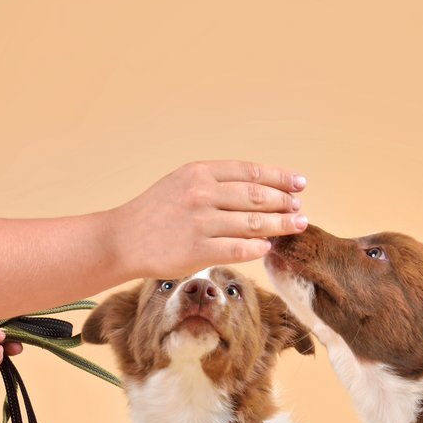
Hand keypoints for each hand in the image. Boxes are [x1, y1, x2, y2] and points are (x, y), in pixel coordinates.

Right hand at [113, 160, 307, 278]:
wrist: (122, 240)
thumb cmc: (155, 213)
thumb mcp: (181, 183)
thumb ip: (215, 184)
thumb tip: (258, 191)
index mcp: (199, 172)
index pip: (250, 171)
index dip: (279, 177)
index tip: (299, 183)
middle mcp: (202, 193)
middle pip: (257, 196)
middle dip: (285, 202)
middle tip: (300, 208)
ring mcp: (200, 223)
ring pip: (253, 223)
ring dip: (280, 225)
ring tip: (297, 226)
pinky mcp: (198, 250)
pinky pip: (239, 249)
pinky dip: (258, 248)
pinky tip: (268, 247)